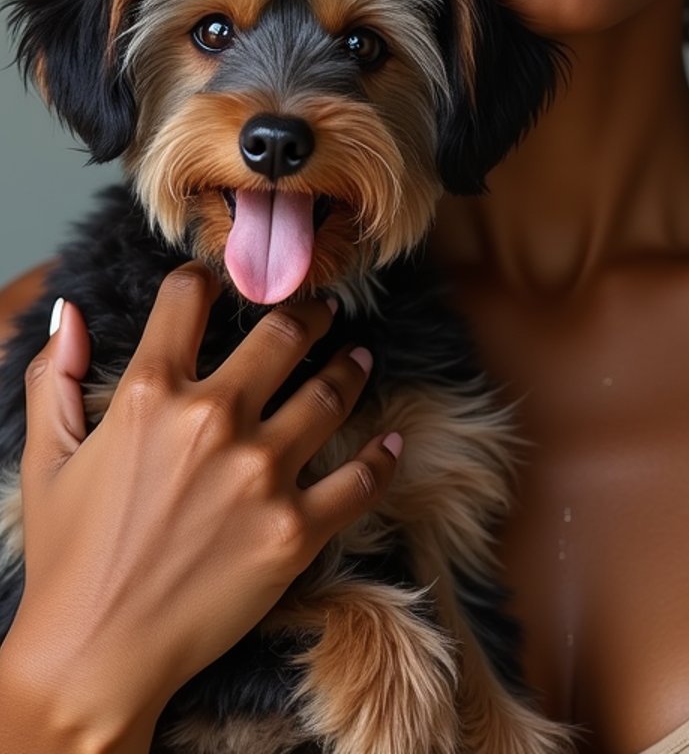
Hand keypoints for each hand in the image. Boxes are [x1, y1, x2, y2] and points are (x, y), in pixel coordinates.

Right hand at [0, 261, 402, 748]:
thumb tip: (67, 311)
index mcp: (149, 394)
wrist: (94, 657)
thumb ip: (54, 377)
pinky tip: (392, 441)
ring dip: (350, 368)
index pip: (188, 298)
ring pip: (330, 394)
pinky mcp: (295, 530)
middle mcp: (212, 420)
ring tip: (358, 360)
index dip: (203, 281)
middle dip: (308, 314)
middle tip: (324, 312)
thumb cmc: (69, 558)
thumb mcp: (47, 459)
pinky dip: (382, 457)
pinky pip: (360, 479)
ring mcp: (260, 474)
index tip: (219, 284)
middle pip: (283, 334)